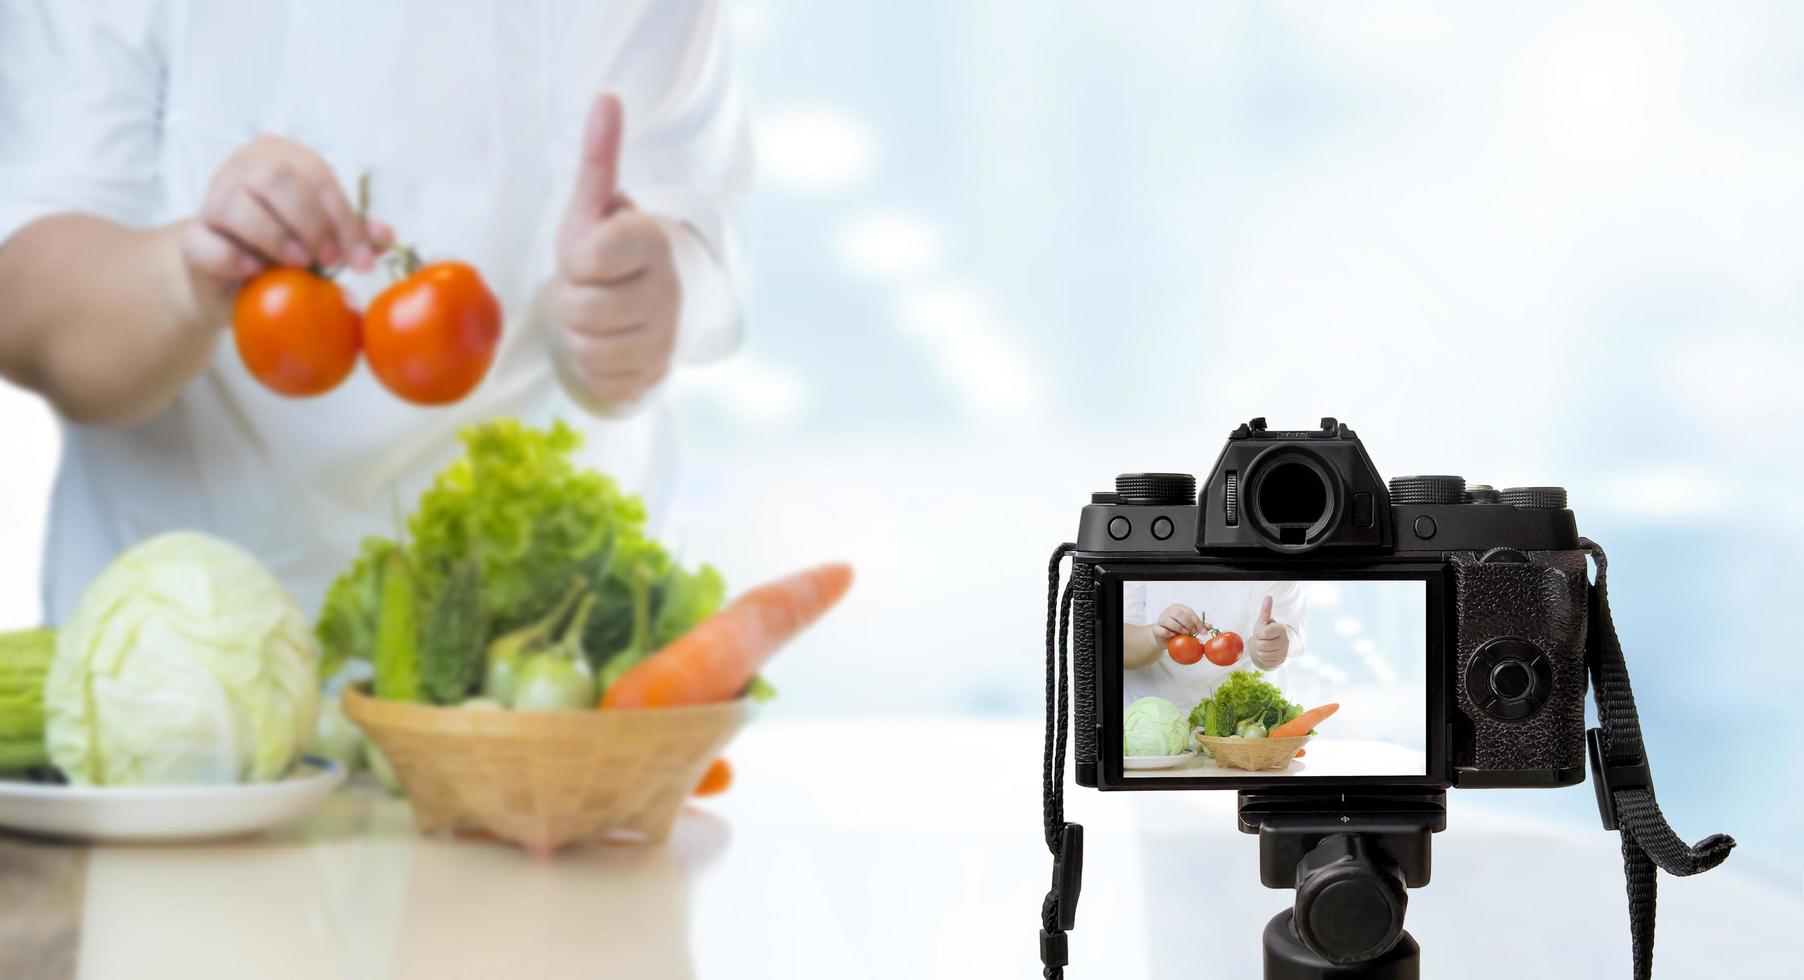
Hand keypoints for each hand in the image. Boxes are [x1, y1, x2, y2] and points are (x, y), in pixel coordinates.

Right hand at [177, 135, 387, 323]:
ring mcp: (211, 199)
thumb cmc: (281, 247)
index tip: (362, 260)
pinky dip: (235, 259)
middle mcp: (243, 168)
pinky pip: (207, 243)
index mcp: (280, 157)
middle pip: (278, 179)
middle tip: (329, 259)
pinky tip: (256, 271)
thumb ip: (349, 232)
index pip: (318, 176)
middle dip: (312, 223)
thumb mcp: (320, 236)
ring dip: (276, 238)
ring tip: (298, 264)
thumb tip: (386, 236)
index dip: (345, 220)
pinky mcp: (190, 238)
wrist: (229, 278)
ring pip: (239, 204)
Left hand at [549, 93, 681, 407]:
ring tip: (594, 317)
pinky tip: (605, 346)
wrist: (645, 306)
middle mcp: (669, 293)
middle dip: (571, 301)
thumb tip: (606, 98)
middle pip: (582, 310)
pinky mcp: (655, 379)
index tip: (589, 255)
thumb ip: (599, 159)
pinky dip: (593, 368)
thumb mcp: (594, 208)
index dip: (576, 259)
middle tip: (588, 289)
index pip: (588, 257)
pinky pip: (602, 381)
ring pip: (589, 351)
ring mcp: (666, 341)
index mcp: (653, 242)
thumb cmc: (607, 252)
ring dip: (578, 336)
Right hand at [1153, 603, 1205, 641]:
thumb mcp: (1189, 628)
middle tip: (1194, 633)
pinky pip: (1160, 629)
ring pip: (1169, 621)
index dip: (1198, 622)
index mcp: (1178, 608)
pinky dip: (1167, 632)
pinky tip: (1173, 635)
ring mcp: (1161, 619)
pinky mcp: (1155, 628)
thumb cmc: (1178, 631)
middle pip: (1180, 614)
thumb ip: (1198, 626)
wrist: (1163, 638)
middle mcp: (1169, 611)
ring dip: (1179, 628)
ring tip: (1186, 634)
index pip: (1189, 612)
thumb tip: (1210, 626)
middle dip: (1189, 624)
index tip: (1203, 632)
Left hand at [1251, 594, 1289, 667]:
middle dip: (1258, 643)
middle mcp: (1284, 641)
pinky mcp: (1281, 661)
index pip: (1266, 633)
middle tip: (1260, 640)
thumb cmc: (1265, 631)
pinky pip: (1267, 662)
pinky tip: (1265, 653)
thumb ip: (1265, 610)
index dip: (1260, 633)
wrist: (1271, 644)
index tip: (1262, 632)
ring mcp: (1284, 652)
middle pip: (1263, 646)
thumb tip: (1268, 597)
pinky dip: (1263, 659)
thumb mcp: (1263, 621)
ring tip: (1262, 646)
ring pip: (1264, 655)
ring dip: (1259, 652)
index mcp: (1281, 629)